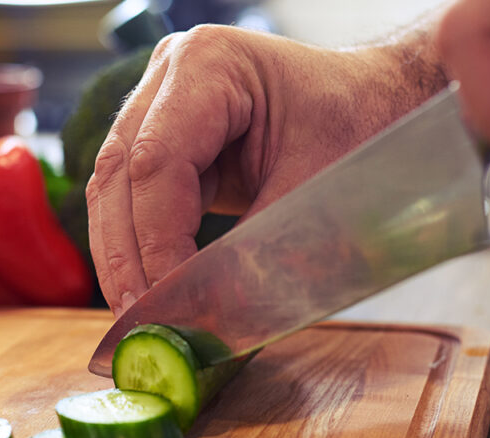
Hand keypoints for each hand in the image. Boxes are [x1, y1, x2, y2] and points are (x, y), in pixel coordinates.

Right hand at [86, 25, 444, 315]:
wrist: (378, 102)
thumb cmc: (360, 124)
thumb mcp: (316, 190)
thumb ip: (258, 254)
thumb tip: (209, 320)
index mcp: (210, 64)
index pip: (157, 161)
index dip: (156, 240)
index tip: (169, 302)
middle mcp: (170, 74)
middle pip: (118, 174)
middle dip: (127, 255)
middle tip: (140, 321)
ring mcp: (158, 102)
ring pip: (111, 189)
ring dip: (121, 256)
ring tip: (138, 316)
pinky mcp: (160, 137)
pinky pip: (129, 197)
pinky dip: (135, 246)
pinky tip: (147, 289)